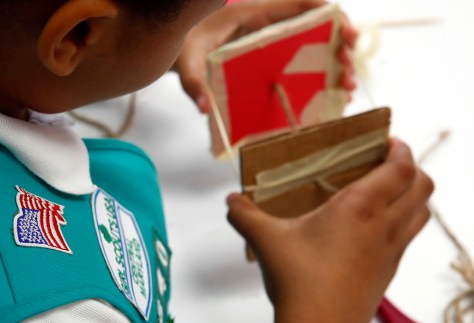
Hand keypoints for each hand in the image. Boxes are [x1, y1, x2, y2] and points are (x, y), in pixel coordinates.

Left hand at [174, 0, 358, 112]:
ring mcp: (274, 43)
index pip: (300, 3)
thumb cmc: (185, 46)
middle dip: (341, 42)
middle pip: (317, 25)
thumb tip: (204, 107)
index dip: (328, 12)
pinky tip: (332, 96)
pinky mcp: (273, 60)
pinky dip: (322, 77)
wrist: (178, 47)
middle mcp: (270, 24)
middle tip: (350, 65)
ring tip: (347, 87)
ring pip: (316, 46)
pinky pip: (304, 63)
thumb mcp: (187, 62)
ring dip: (337, 64)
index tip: (346, 30)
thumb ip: (193, 82)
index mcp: (255, 14)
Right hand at [225, 139, 432, 322]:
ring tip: (386, 192)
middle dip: (412, 168)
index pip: (401, 167)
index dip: (401, 149)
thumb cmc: (299, 282)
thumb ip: (245, 215)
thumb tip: (231, 201)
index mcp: (360, 208)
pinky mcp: (387, 273)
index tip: (387, 141)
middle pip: (423, 186)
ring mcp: (390, 251)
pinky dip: (403, 222)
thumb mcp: (266, 241)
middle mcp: (384, 226)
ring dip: (413, 196)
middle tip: (386, 163)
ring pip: (422, 213)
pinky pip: (408, 238)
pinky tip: (372, 229)